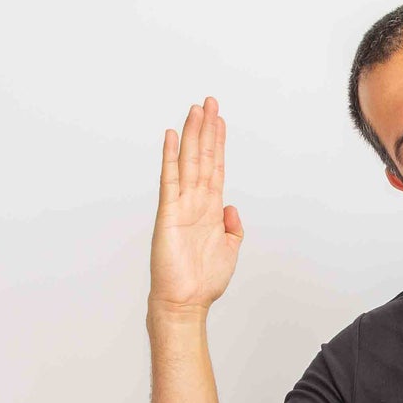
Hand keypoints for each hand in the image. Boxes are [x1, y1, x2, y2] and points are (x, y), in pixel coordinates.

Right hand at [149, 97, 243, 315]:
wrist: (186, 301)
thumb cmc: (203, 281)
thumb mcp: (230, 251)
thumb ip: (233, 228)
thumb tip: (232, 208)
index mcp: (210, 210)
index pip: (215, 169)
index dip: (218, 144)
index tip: (220, 121)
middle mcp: (195, 202)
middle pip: (202, 158)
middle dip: (207, 130)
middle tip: (210, 101)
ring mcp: (181, 205)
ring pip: (188, 162)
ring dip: (193, 135)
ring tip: (197, 109)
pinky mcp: (169, 213)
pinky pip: (170, 179)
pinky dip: (171, 157)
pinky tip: (172, 136)